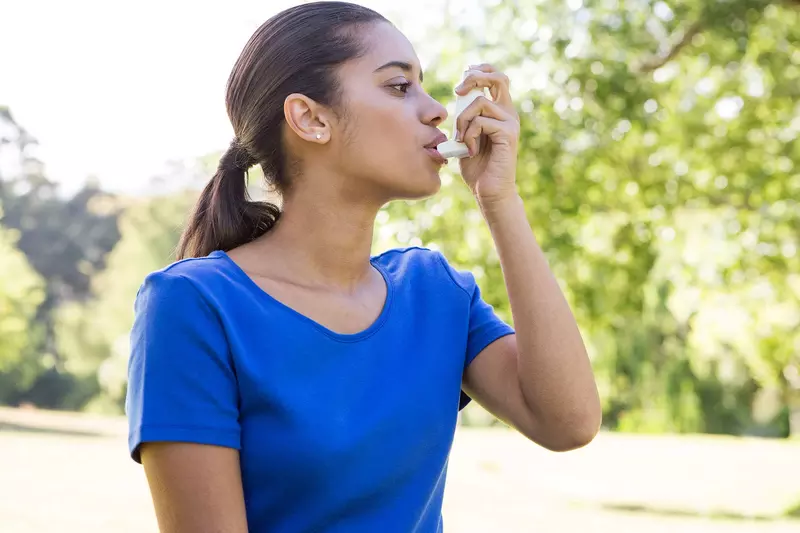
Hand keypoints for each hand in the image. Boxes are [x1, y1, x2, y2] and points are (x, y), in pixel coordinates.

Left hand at [454, 64, 520, 207]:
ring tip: (461, 139)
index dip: (479, 70)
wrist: (488, 191)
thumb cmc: (476, 166)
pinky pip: (481, 122)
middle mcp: (508, 113)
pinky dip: (469, 135)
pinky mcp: (508, 134)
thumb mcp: (465, 135)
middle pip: (498, 77)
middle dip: (475, 77)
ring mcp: (510, 123)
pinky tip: (470, 150)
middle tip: (458, 91)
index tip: (461, 80)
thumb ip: (465, 117)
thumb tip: (458, 95)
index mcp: (499, 110)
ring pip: (480, 103)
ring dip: (463, 119)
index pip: (495, 78)